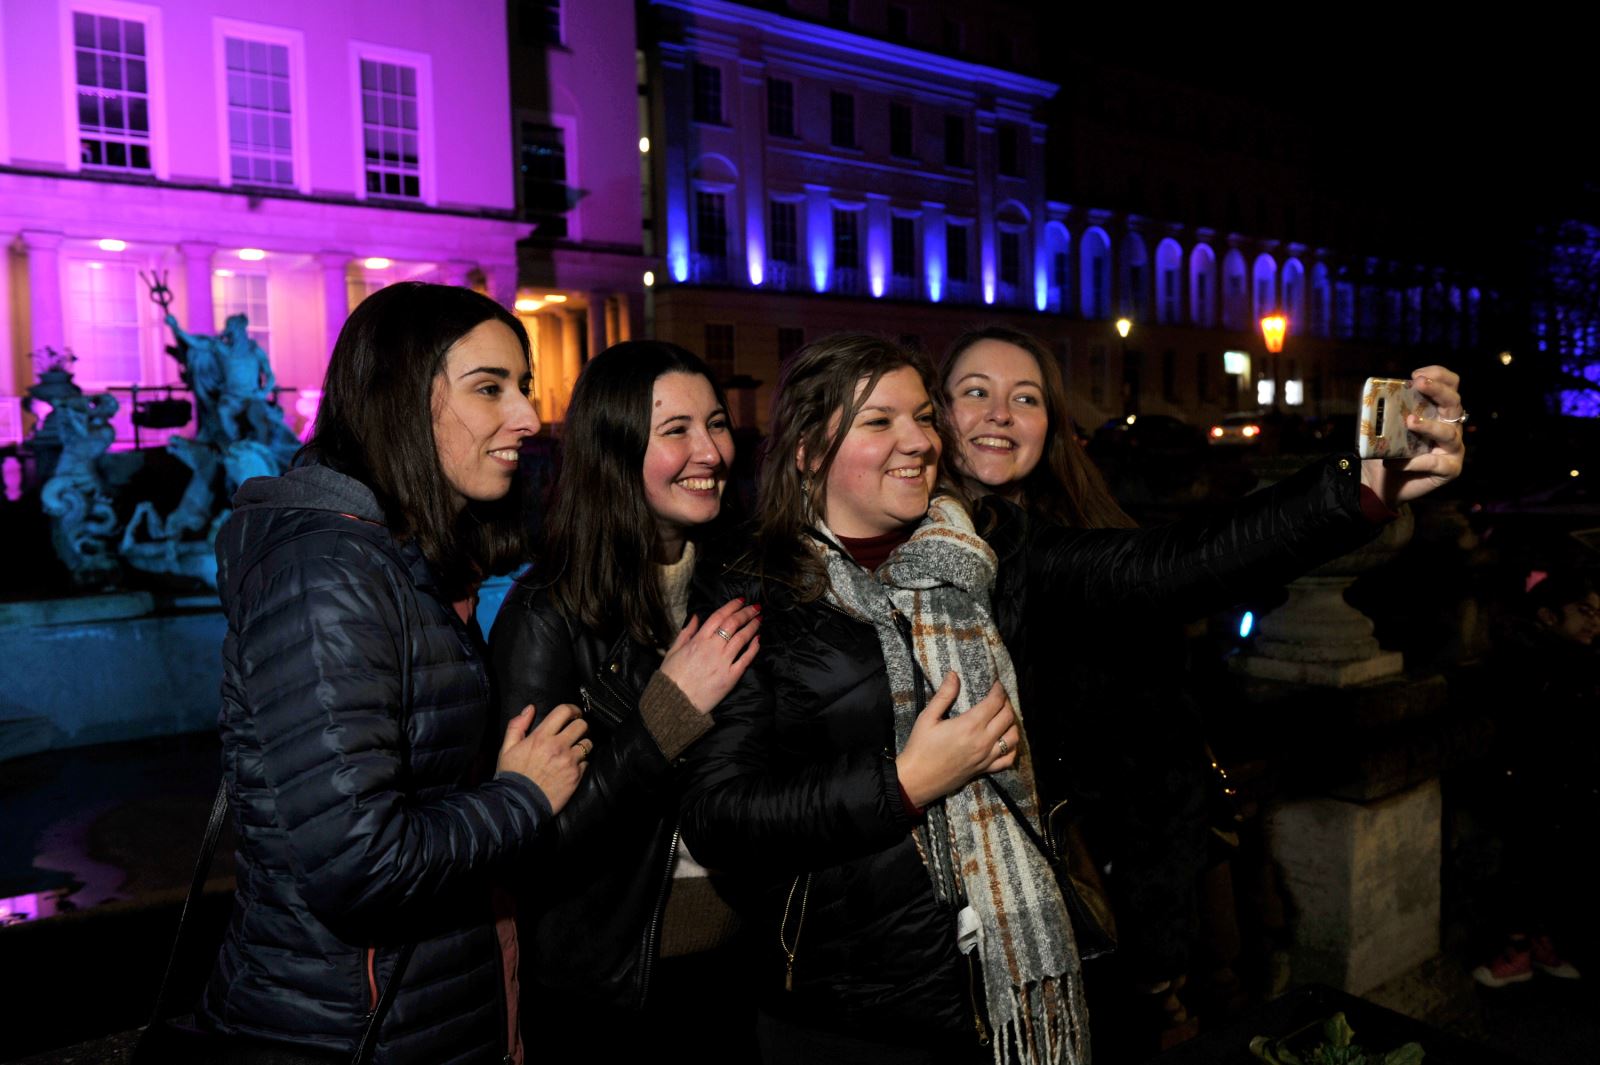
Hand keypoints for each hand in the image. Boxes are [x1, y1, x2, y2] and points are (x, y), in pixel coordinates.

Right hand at [496, 703, 587, 813]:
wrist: (518, 804)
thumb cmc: (512, 776)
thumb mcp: (507, 748)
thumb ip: (517, 725)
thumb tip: (529, 708)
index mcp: (541, 737)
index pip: (564, 711)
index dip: (572, 709)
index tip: (573, 713)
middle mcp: (558, 746)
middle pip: (581, 725)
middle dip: (580, 725)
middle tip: (575, 731)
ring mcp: (569, 761)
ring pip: (588, 744)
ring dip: (583, 744)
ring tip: (574, 750)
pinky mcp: (576, 776)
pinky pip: (586, 763)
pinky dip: (581, 763)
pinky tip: (572, 767)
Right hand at [659, 597, 761, 713]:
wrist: (675, 702)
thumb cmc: (671, 678)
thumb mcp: (673, 651)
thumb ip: (686, 633)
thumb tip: (696, 617)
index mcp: (698, 640)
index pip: (718, 616)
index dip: (731, 606)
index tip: (741, 600)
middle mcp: (712, 648)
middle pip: (733, 624)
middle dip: (746, 612)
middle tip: (755, 607)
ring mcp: (723, 662)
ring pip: (742, 638)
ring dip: (752, 626)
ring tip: (759, 619)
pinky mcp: (731, 677)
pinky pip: (746, 659)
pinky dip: (753, 648)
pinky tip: (758, 640)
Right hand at [895, 674, 1019, 808]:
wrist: (917, 779)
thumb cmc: (920, 747)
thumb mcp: (927, 718)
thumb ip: (944, 695)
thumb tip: (954, 675)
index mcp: (969, 725)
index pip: (995, 702)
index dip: (999, 690)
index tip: (996, 684)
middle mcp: (983, 741)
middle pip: (1007, 716)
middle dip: (1006, 703)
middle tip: (999, 697)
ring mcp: (986, 757)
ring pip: (1013, 737)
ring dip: (1012, 723)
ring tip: (1004, 715)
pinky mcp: (985, 769)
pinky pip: (1008, 759)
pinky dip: (1012, 748)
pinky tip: (1006, 740)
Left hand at [1361, 365, 1464, 508]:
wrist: (1380, 483)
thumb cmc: (1386, 450)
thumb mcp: (1385, 427)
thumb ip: (1387, 411)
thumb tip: (1375, 395)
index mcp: (1438, 411)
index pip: (1450, 385)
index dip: (1439, 375)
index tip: (1416, 375)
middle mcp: (1450, 426)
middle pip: (1454, 403)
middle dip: (1437, 390)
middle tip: (1419, 383)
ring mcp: (1453, 448)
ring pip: (1448, 433)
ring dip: (1428, 426)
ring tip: (1409, 422)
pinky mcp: (1450, 469)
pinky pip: (1435, 463)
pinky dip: (1412, 462)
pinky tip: (1392, 462)